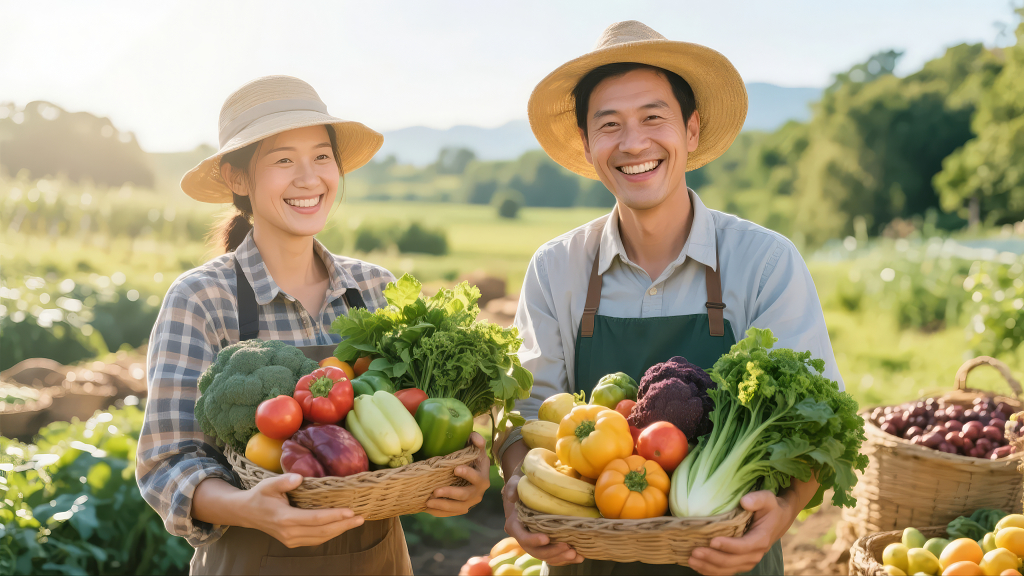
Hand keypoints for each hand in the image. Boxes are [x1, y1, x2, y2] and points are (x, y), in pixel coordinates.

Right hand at [240, 473, 363, 547]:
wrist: (247, 513)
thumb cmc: (260, 496)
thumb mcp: (268, 484)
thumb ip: (283, 481)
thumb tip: (299, 477)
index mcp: (284, 518)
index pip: (315, 519)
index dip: (334, 516)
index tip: (350, 511)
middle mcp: (289, 533)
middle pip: (322, 532)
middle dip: (343, 525)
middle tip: (361, 517)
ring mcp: (291, 540)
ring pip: (320, 538)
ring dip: (340, 530)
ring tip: (356, 521)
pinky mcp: (293, 542)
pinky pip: (315, 540)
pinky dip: (330, 534)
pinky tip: (341, 526)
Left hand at [425, 432, 489, 516]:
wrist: (468, 472)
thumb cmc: (470, 457)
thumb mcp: (475, 448)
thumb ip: (476, 440)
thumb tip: (475, 438)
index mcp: (482, 476)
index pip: (478, 478)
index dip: (468, 474)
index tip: (455, 469)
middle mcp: (478, 492)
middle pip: (466, 495)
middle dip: (451, 494)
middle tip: (435, 491)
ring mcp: (469, 502)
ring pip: (458, 508)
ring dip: (443, 506)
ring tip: (428, 502)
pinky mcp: (460, 508)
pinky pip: (450, 513)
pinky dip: (439, 512)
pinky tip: (427, 508)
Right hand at [501, 473, 583, 565]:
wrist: (526, 492)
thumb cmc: (521, 486)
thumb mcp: (514, 483)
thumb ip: (512, 488)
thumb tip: (512, 497)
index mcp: (515, 525)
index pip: (522, 537)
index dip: (533, 540)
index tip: (546, 538)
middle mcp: (524, 537)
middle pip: (536, 551)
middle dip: (552, 552)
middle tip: (568, 548)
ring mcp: (535, 542)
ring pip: (546, 556)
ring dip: (561, 558)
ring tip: (575, 554)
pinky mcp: (545, 543)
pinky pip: (554, 555)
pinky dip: (565, 558)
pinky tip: (579, 556)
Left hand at [688, 491, 791, 575]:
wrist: (777, 521)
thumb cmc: (769, 508)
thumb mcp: (767, 499)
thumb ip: (757, 499)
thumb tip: (744, 501)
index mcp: (761, 539)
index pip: (744, 546)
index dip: (728, 546)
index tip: (712, 541)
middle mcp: (755, 554)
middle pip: (732, 561)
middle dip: (712, 557)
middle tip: (694, 551)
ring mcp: (747, 561)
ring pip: (727, 569)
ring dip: (708, 566)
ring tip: (691, 560)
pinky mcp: (740, 563)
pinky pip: (725, 571)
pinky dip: (710, 571)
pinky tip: (697, 566)